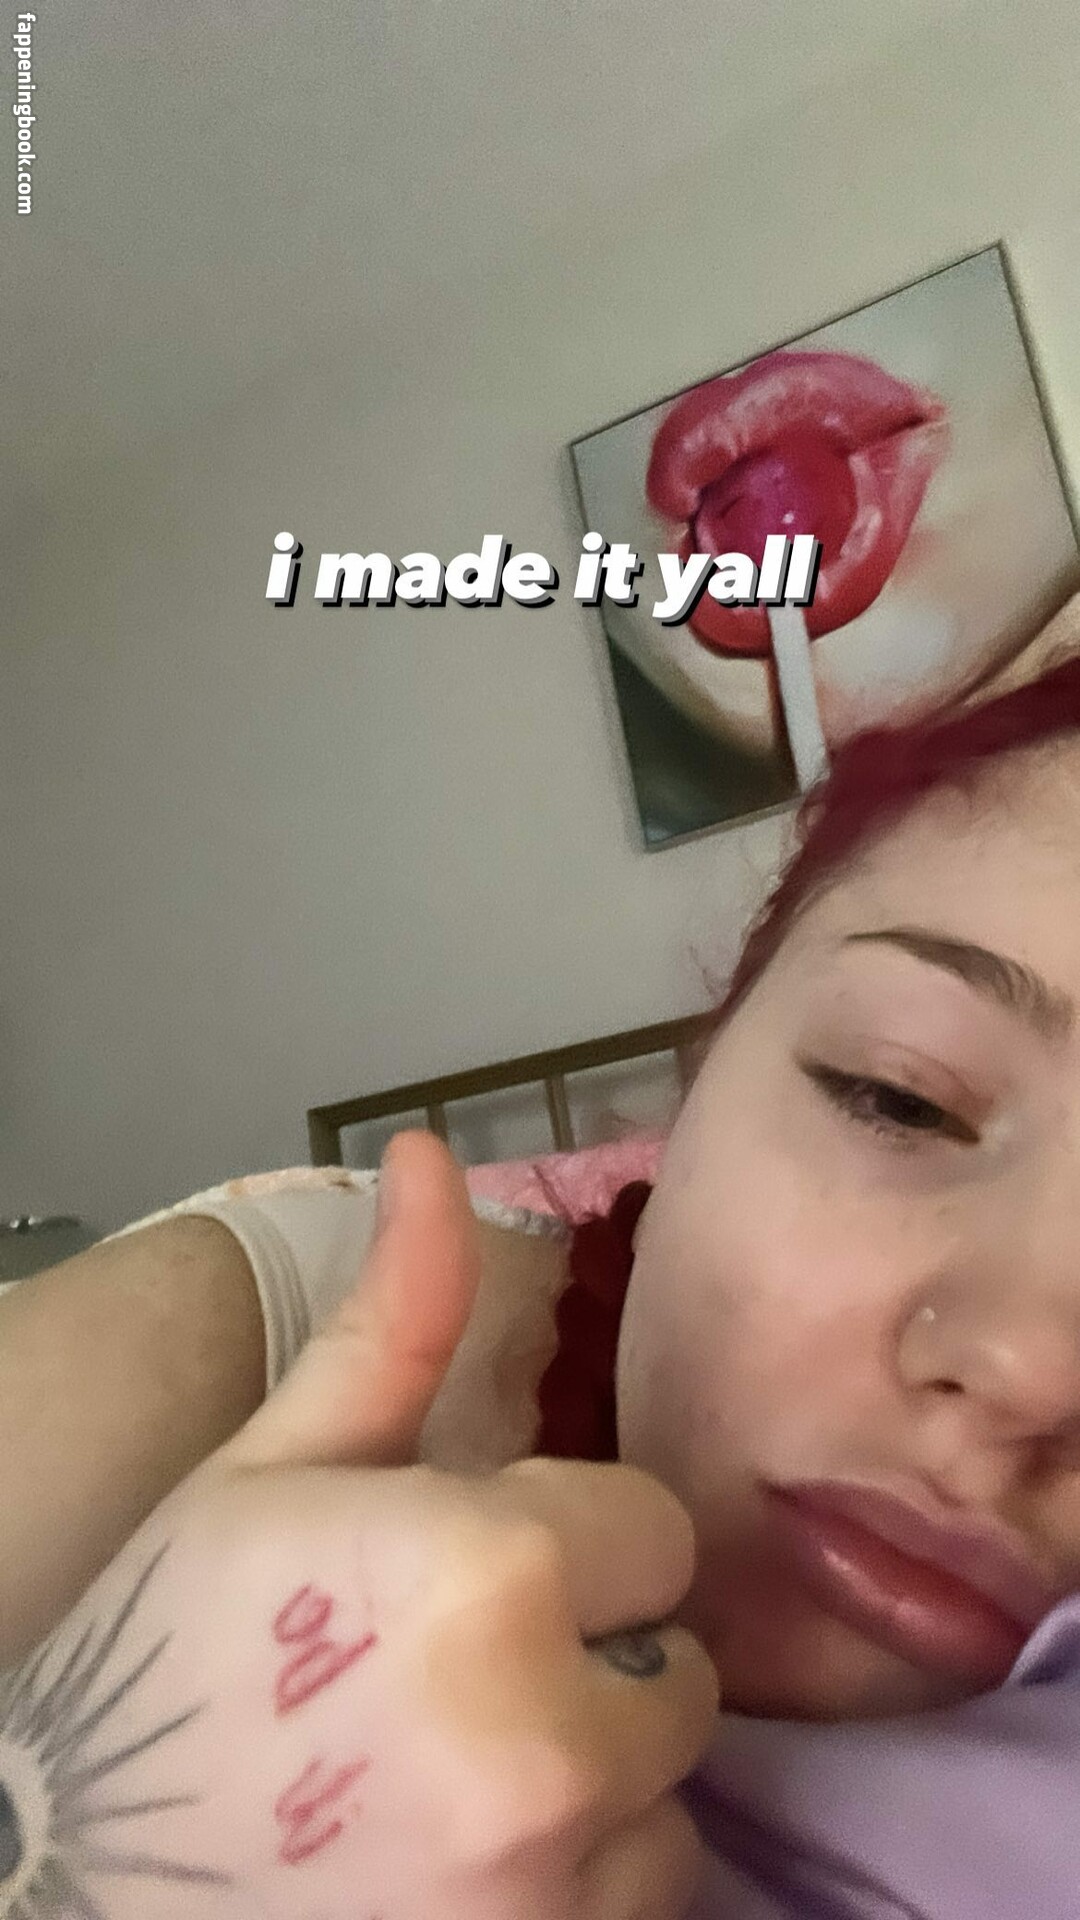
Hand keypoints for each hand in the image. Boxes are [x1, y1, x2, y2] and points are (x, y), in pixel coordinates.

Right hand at [0, 1132, 718, 1919]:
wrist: (67, 1891)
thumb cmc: (169, 1658)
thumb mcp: (270, 1466)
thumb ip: (393, 1319)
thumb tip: (430, 1151)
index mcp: (492, 1569)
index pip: (655, 1531)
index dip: (570, 1543)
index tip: (482, 1568)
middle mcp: (552, 1735)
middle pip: (678, 1668)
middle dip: (591, 1657)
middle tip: (458, 1676)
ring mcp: (554, 1888)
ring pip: (668, 1797)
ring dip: (595, 1782)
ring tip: (459, 1777)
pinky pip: (640, 1904)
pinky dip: (579, 1888)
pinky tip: (465, 1867)